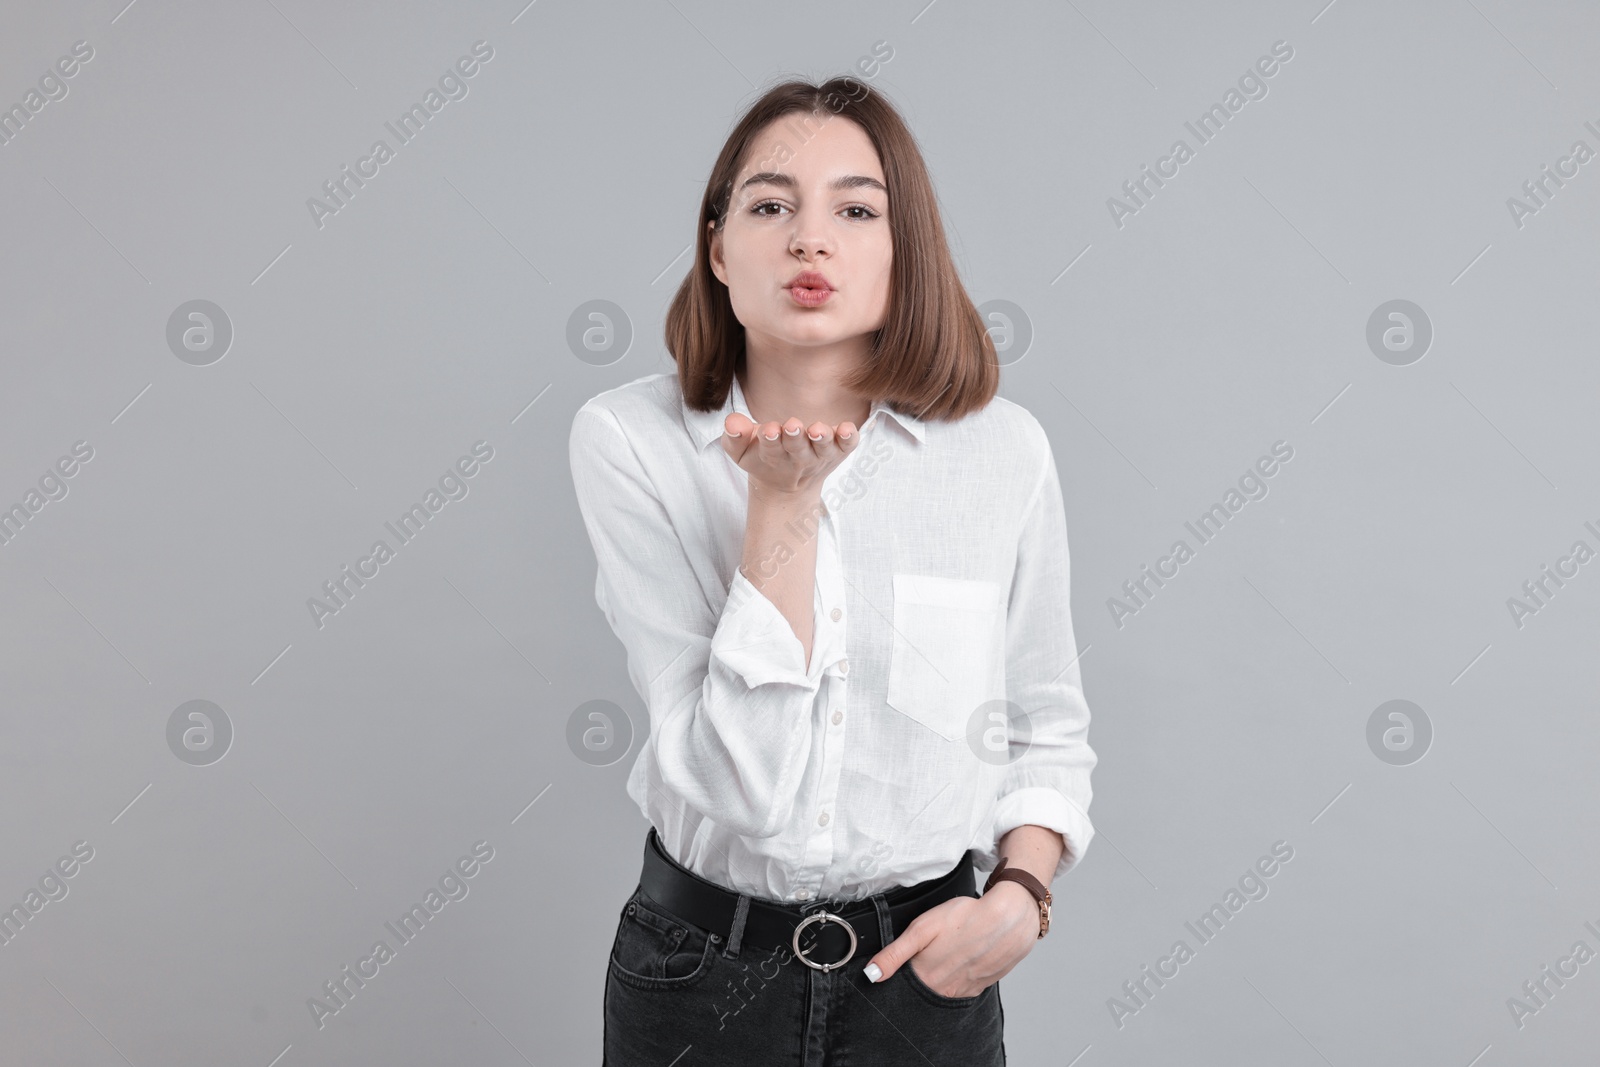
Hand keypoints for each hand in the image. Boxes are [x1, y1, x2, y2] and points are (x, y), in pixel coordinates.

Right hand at [719, 412, 859, 497]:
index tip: (770, 430)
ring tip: (818, 430)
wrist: (787, 486)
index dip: (770, 439)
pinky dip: (850, 438)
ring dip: (822, 439)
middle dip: (795, 438)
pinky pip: (848, 446)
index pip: (771, 448)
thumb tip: (732, 422)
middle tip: (793, 426)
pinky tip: (848, 428)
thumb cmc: (762, 459)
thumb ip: (734, 437)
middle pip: (798, 449)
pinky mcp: (839, 450)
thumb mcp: (741, 451)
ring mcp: (821, 454)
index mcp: (774, 455)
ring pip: (824, 448)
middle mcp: (800, 458)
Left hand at [862, 882, 1040, 997]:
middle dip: (918, 977)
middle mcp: (944, 991)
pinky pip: (961, 988)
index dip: (897, 974)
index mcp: (926, 978)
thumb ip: (895, 954)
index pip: (902, 987)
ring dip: (939, 978)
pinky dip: (957, 976)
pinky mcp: (980, 987)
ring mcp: (964, 991)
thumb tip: (871, 974)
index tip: (898, 964)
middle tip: (927, 952)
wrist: (1010, 918)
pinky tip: (960, 959)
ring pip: (942, 991)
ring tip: (945, 954)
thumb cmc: (966, 918)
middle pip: (922, 991)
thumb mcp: (923, 928)